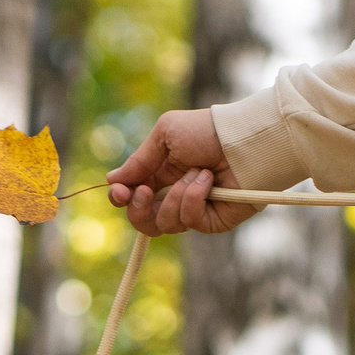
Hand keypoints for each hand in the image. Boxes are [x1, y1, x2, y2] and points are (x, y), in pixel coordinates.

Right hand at [106, 109, 258, 235]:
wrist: (242, 141)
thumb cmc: (206, 131)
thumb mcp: (166, 135)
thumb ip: (139, 160)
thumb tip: (112, 180)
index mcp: (160, 176)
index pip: (132, 198)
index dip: (121, 198)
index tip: (119, 192)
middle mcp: (174, 196)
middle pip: (143, 221)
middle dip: (138, 208)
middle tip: (143, 192)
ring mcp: (192, 211)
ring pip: (163, 223)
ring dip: (176, 195)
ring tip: (198, 173)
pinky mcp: (209, 222)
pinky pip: (188, 220)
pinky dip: (194, 198)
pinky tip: (208, 182)